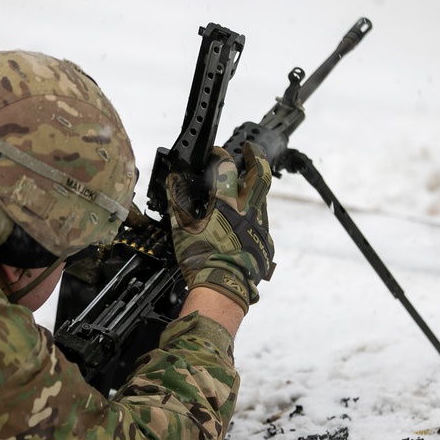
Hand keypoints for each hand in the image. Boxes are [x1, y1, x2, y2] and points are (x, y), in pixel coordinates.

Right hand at [167, 143, 273, 312]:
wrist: (223, 290)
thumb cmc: (200, 262)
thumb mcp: (182, 231)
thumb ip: (178, 203)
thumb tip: (173, 182)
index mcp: (226, 207)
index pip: (226, 170)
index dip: (221, 156)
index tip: (216, 153)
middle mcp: (248, 213)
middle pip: (260, 175)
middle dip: (256, 157)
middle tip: (250, 149)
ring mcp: (260, 228)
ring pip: (261, 200)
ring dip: (251, 191)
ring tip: (240, 191)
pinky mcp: (266, 243)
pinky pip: (260, 223)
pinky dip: (251, 218)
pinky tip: (240, 226)